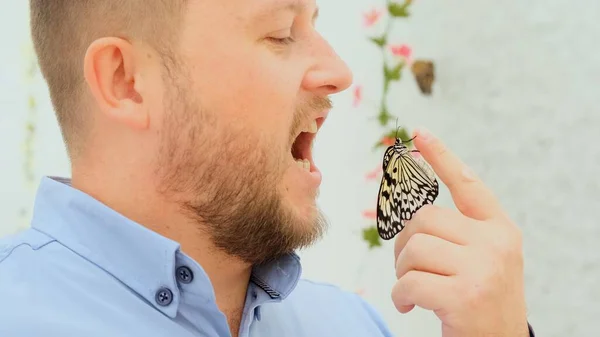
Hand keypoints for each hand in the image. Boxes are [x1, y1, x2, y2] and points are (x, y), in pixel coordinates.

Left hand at [391, 129, 529, 336]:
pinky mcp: (465, 295)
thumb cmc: (482, 300)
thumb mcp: (483, 260)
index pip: (468, 184)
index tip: (419, 133)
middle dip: (405, 244)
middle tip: (409, 267)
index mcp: (500, 229)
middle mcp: (495, 243)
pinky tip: (409, 306)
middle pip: (424, 219)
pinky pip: (409, 282)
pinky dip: (400, 296)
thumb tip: (413, 213)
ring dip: (402, 271)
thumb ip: (460, 233)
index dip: (441, 157)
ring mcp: (482, 268)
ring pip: (414, 248)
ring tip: (412, 289)